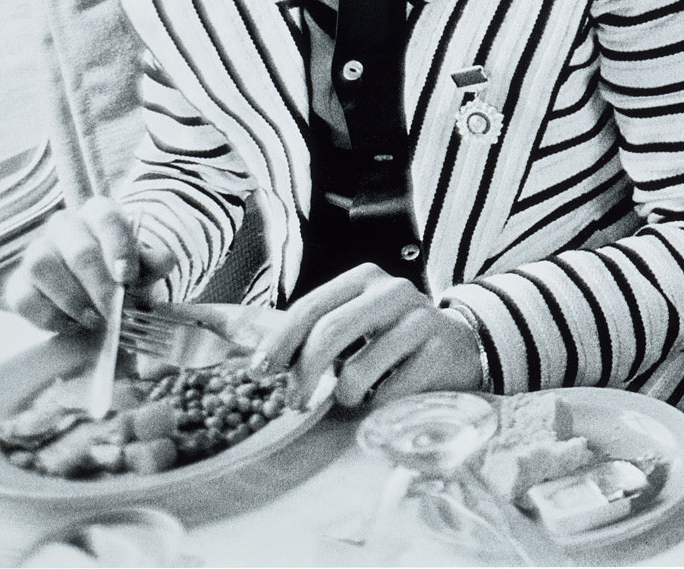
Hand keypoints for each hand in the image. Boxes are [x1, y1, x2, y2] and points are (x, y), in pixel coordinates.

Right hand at [4, 196, 174, 332]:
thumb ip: (155, 261)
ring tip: (92, 319)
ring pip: (42, 266)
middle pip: (78, 250)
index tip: (128, 277)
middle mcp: (64, 226)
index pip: (107, 217)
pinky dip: (48, 316)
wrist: (99, 294)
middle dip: (99, 285)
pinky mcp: (19, 283)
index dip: (119, 246)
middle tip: (113, 311)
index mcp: (98, 213)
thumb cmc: (123, 272)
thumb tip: (163, 260)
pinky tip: (70, 325)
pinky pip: (23, 297)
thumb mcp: (145, 266)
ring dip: (71, 299)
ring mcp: (37, 252)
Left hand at [250, 264, 480, 408]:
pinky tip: (388, 394)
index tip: (261, 372)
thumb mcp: (351, 321)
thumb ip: (303, 328)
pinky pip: (390, 392)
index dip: (280, 342)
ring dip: (346, 395)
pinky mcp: (440, 351)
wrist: (459, 348)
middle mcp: (392, 291)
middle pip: (331, 332)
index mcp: (363, 278)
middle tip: (295, 404)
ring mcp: (420, 319)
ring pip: (359, 369)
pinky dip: (379, 404)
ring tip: (354, 396)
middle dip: (304, 375)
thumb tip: (223, 327)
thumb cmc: (389, 339)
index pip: (309, 307)